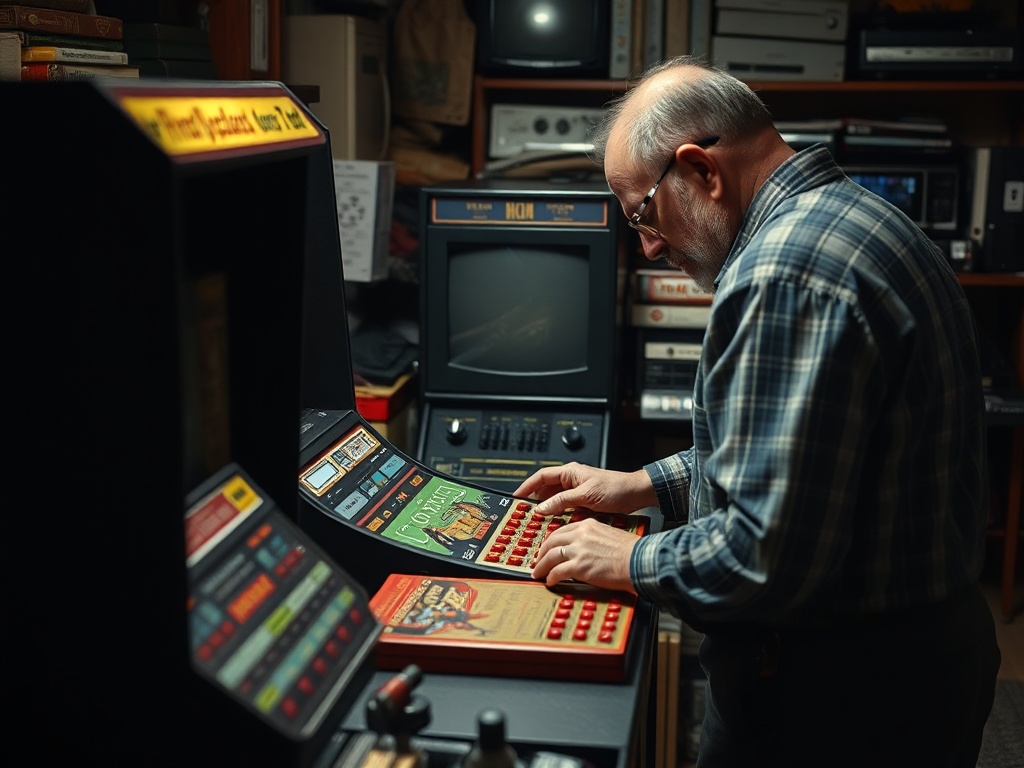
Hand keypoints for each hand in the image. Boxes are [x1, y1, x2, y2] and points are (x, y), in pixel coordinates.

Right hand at [513, 462, 657, 516]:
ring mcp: (577, 490)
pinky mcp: (583, 501)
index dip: (527, 486)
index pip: (541, 476)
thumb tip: (543, 507)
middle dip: (534, 500)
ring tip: (536, 520)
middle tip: (524, 512)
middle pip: (546, 488)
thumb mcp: (586, 495)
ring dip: (546, 508)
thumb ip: (562, 501)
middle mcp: (571, 479)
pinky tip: (555, 523)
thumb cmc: (616, 488)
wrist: (635, 494)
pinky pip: (565, 506)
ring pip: (555, 499)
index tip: (516, 496)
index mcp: (570, 472)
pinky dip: (558, 514)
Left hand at [531, 517, 638, 591]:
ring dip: (542, 566)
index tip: (547, 548)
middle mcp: (580, 535)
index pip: (562, 531)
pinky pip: (557, 572)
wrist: (638, 560)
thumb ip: (593, 539)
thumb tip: (584, 550)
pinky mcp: (579, 566)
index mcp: (588, 525)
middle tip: (538, 561)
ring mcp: (578, 550)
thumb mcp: (608, 535)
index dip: (551, 541)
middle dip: (542, 553)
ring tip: (538, 574)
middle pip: (552, 542)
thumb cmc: (630, 551)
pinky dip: (551, 577)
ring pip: (550, 556)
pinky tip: (550, 582)